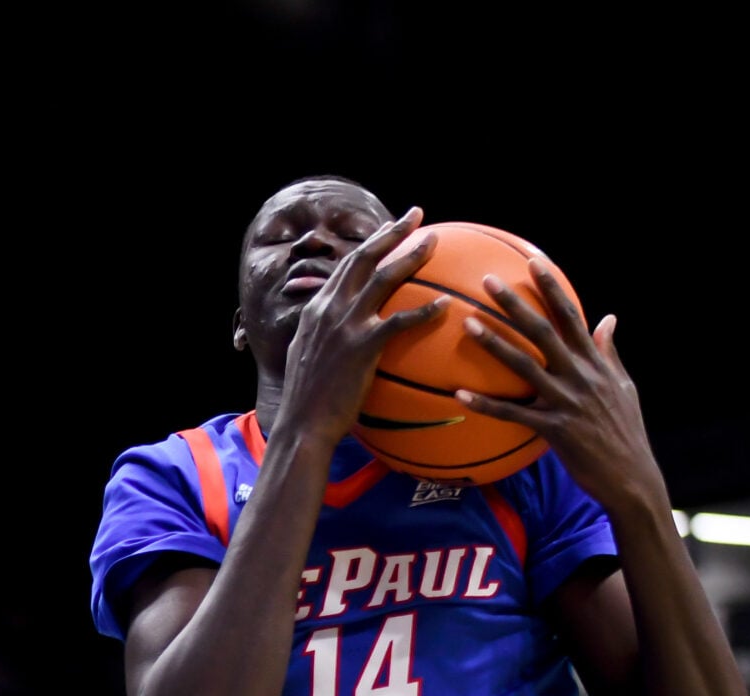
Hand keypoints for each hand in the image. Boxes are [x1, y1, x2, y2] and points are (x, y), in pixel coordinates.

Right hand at [275, 208, 445, 443]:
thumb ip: (323, 335)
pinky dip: (425, 310)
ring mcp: (344, 326)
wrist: (302, 425)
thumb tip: (340, 331)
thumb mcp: (307, 356)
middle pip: (364, 258)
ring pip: (383, 278)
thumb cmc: (308, 400)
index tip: (391, 228)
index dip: (371, 242)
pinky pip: (400, 321)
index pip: (347, 265)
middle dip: (392, 232)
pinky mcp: (361, 347)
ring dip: (411, 256)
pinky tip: (447, 305)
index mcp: (316, 309)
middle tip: (417, 215)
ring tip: (434, 242)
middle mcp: (329, 309)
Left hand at [455, 261, 664, 514]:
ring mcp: (567, 402)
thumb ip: (609, 351)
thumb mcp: (624, 386)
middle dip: (515, 304)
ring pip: (524, 366)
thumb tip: (608, 317)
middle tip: (487, 281)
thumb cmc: (625, 431)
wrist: (632, 477)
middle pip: (543, 332)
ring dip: (494, 344)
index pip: (571, 316)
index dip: (552, 287)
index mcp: (595, 363)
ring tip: (467, 325)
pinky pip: (513, 415)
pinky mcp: (554, 430)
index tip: (534, 261)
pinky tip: (460, 395)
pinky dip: (486, 405)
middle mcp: (580, 376)